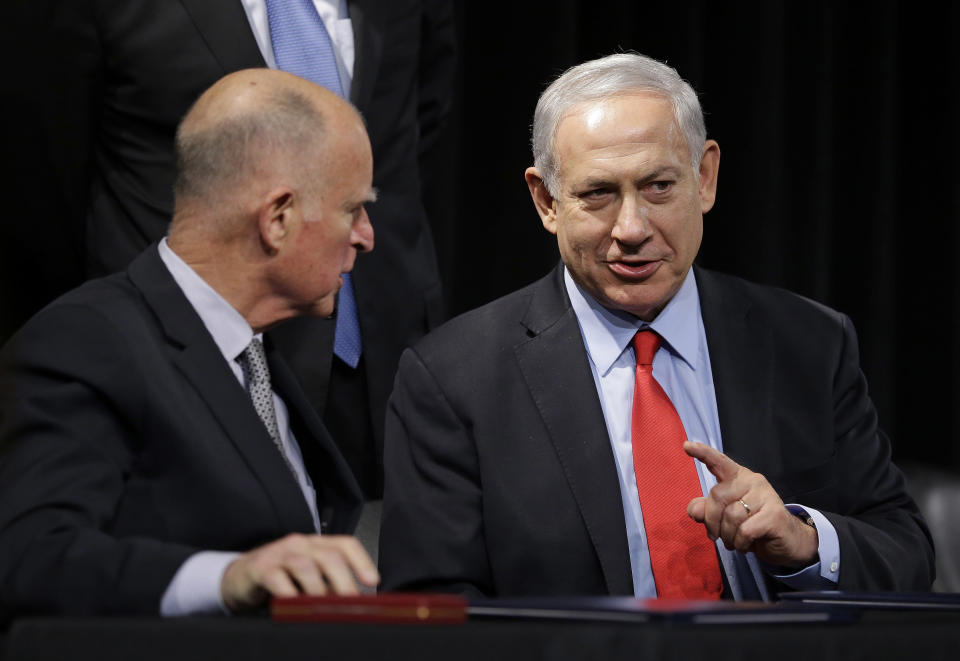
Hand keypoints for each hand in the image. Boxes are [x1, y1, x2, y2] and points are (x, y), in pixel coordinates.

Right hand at [221, 533, 379, 611]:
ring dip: (318, 589)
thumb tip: (355, 602)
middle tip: (351, 603)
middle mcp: (300, 544)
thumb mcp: (308, 576)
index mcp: (316, 544)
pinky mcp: (260, 568)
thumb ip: (329, 583)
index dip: (362, 561)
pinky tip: (296, 606)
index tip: (372, 581)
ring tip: (324, 608)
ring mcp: (279, 554)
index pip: (345, 544)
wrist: (240, 576)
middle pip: (329, 556)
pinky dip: (289, 594)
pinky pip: (278, 579)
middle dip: (344, 581)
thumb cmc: (279, 576)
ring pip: (306, 566)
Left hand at [684, 441, 817, 567]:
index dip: (702, 453)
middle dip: (712, 522)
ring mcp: (766, 495)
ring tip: (735, 542)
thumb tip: (694, 509)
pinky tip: (746, 545)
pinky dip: (740, 542)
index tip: (686, 445)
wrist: (786, 541)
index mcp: (738, 477)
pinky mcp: (775, 514)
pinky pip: (745, 530)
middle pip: (717, 496)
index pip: (719, 462)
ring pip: (731, 516)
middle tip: (717, 536)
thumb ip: (707, 511)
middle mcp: (753, 480)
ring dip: (728, 536)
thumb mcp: (724, 518)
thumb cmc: (751, 525)